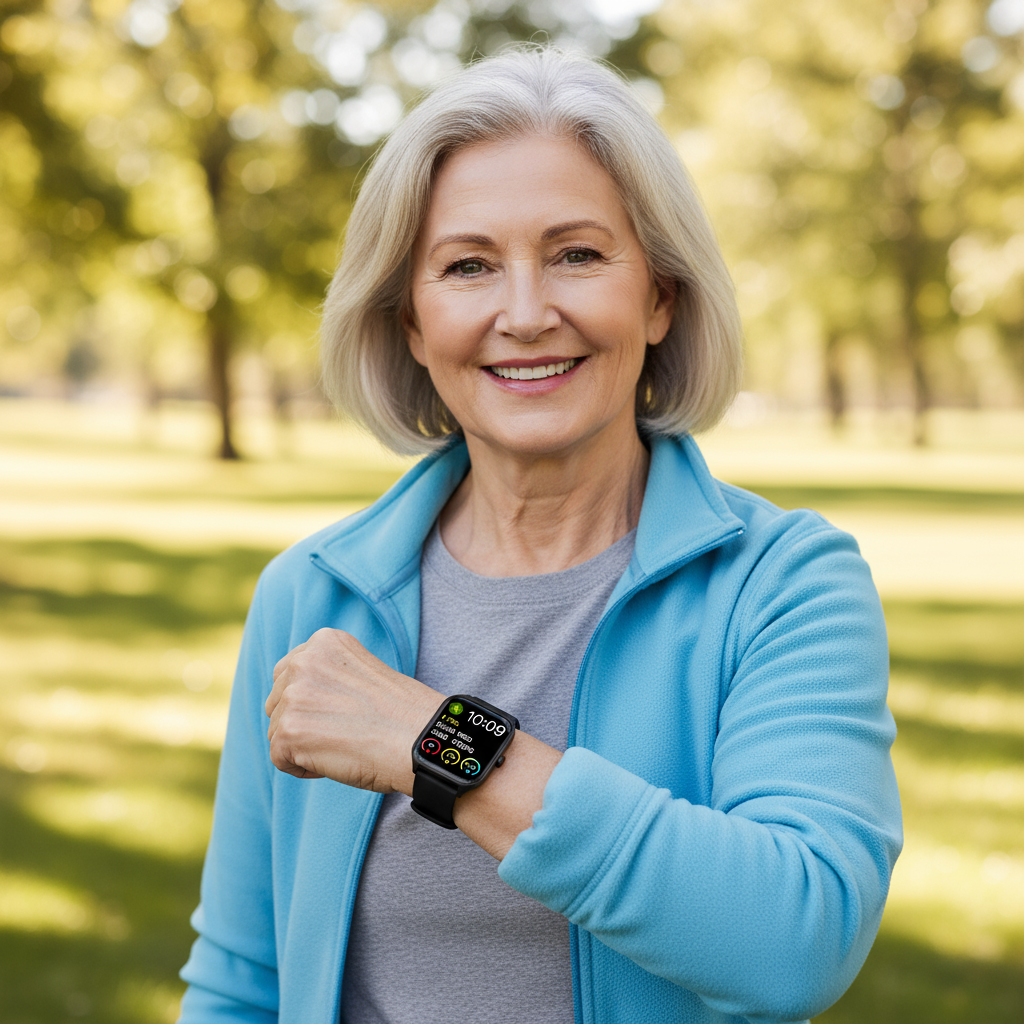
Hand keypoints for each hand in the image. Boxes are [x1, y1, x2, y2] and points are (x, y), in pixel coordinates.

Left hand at [265, 628, 439, 793]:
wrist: (419, 738)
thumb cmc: (401, 712)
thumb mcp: (360, 671)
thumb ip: (326, 674)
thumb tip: (294, 699)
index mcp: (323, 641)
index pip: (289, 674)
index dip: (312, 700)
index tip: (342, 711)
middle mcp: (302, 662)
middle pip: (277, 702)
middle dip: (302, 721)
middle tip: (344, 729)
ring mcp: (293, 696)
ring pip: (277, 731)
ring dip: (304, 745)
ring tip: (344, 743)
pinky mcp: (288, 732)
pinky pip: (280, 759)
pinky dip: (305, 768)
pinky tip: (337, 759)